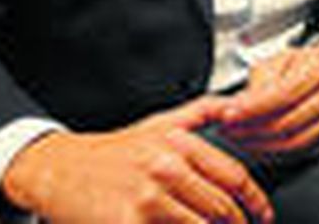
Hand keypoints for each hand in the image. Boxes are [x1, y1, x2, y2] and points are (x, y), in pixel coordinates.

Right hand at [2, 98, 273, 223]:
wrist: (55, 169)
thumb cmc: (110, 150)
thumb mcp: (159, 122)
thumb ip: (203, 111)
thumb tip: (238, 106)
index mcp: (179, 144)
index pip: (235, 177)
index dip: (256, 202)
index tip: (263, 215)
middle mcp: (166, 169)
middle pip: (221, 208)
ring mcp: (146, 199)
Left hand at [215, 45, 318, 159]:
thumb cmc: (301, 64)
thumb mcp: (277, 61)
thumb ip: (258, 83)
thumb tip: (233, 106)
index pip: (284, 94)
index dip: (253, 108)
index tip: (228, 115)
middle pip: (287, 121)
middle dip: (251, 129)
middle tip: (227, 129)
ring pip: (292, 140)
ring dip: (259, 143)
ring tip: (237, 137)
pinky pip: (298, 148)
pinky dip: (272, 149)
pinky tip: (255, 143)